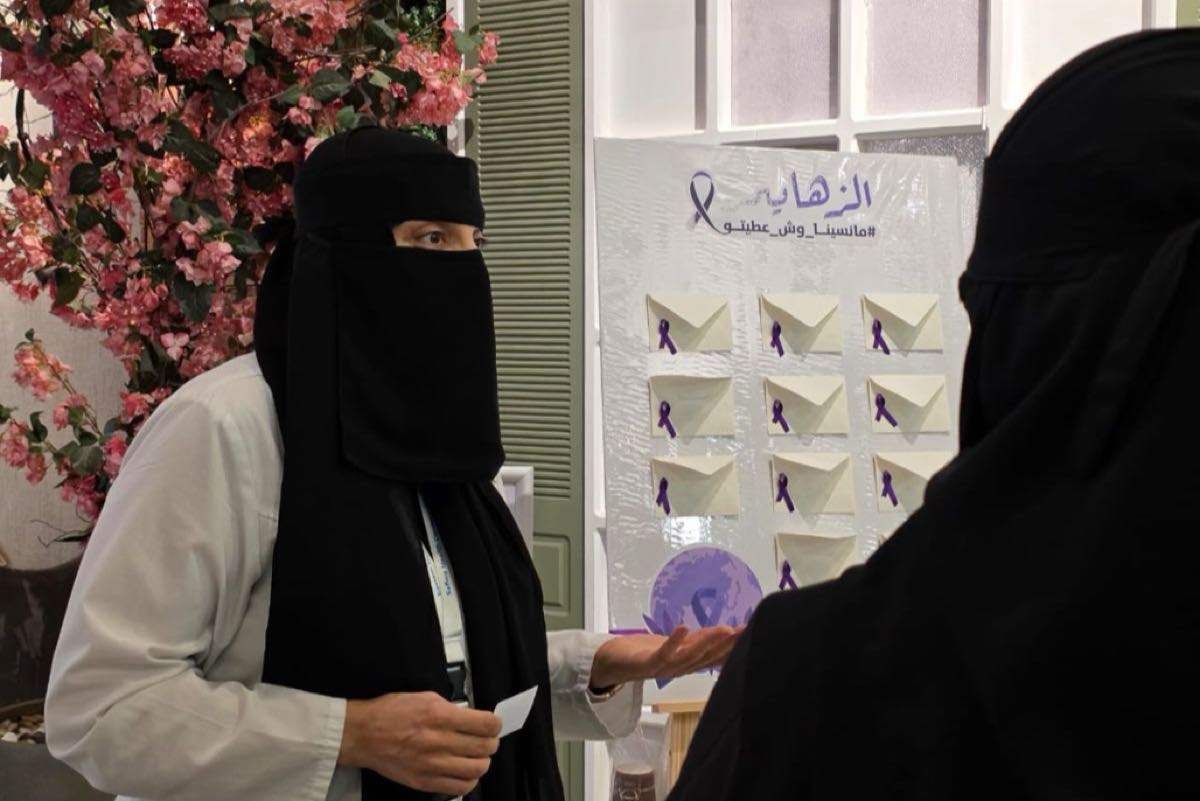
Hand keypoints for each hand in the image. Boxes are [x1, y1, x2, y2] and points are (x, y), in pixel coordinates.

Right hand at [339, 691, 500, 796]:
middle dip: (492, 742)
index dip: (496, 724)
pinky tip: (466, 772)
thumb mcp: (424, 697)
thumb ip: (450, 708)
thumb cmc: (390, 713)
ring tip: (478, 756)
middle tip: (488, 739)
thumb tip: (472, 717)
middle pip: (485, 747)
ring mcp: (431, 764)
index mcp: (439, 716)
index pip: (485, 724)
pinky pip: (460, 787)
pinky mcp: (424, 781)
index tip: (494, 723)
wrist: (363, 734)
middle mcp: (437, 741)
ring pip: (476, 769)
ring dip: (483, 762)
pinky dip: (469, 780)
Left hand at [589, 625, 743, 688]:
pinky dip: (674, 642)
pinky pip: (663, 654)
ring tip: (724, 629)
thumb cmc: (646, 653)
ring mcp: (664, 668)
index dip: (734, 646)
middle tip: (745, 631)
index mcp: (689, 664)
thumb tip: (726, 632)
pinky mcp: (647, 663)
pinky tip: (684, 627)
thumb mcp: (678, 645)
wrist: (613, 664)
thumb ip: (699, 641)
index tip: (753, 633)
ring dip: (708, 643)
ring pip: (690, 657)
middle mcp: (680, 669)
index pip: (716, 656)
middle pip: (707, 658)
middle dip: (727, 645)